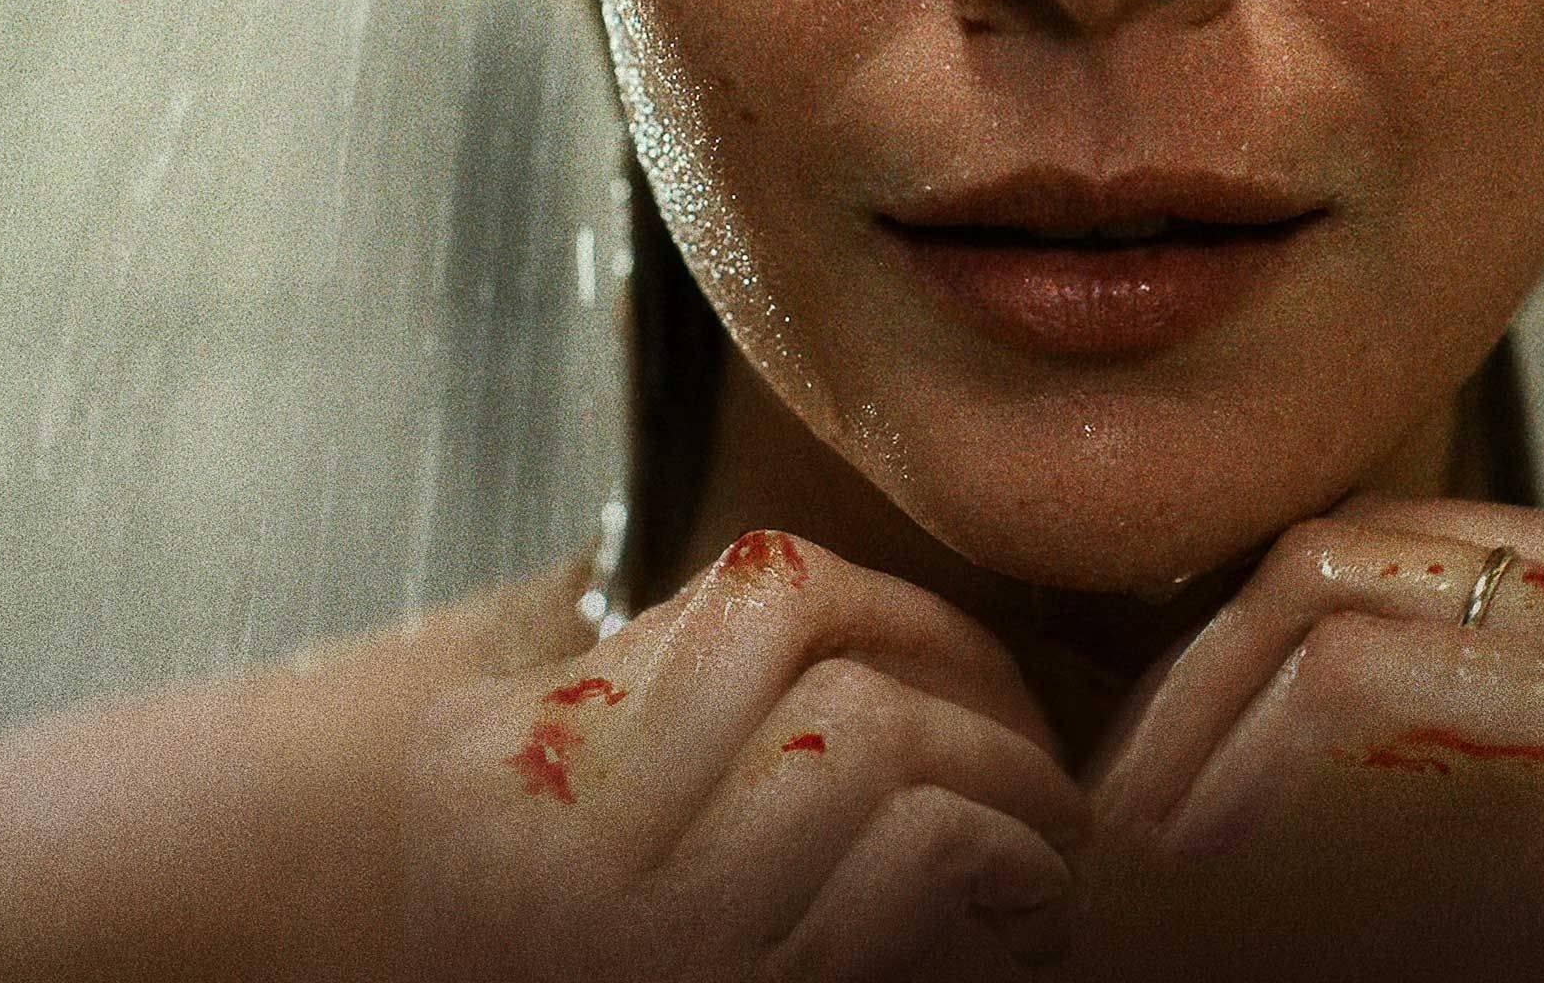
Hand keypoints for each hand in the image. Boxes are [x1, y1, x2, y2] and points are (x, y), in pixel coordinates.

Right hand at [417, 530, 1093, 981]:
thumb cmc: (518, 945)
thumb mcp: (498, 809)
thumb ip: (619, 705)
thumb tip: (809, 620)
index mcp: (524, 761)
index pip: (760, 597)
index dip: (890, 610)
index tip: (940, 662)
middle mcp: (581, 835)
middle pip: (832, 670)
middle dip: (976, 699)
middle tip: (1027, 753)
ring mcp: (670, 928)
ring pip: (879, 745)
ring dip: (1007, 783)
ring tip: (1045, 839)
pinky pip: (918, 855)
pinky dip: (1003, 863)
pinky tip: (1023, 914)